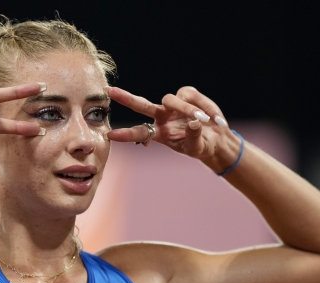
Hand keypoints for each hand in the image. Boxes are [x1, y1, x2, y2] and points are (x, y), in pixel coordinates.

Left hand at [104, 86, 240, 169]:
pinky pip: (191, 95)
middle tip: (109, 91)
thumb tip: (194, 122)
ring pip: (171, 100)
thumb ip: (194, 137)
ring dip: (187, 110)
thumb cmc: (202, 145)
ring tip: (205, 121)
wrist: (217, 138)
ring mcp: (173, 105)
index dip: (126, 134)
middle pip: (141, 105)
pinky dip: (205, 107)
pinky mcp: (186, 94)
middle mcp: (162, 117)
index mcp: (160, 133)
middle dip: (125, 98)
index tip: (110, 135)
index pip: (140, 133)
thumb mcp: (197, 147)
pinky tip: (213, 119)